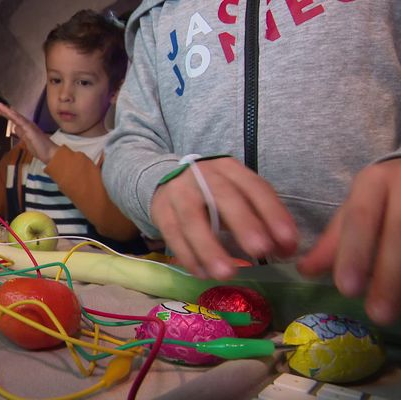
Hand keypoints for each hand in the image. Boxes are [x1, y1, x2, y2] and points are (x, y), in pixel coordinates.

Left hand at [0, 102, 57, 163]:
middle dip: (4, 112)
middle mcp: (27, 124)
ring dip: (7, 111)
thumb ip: (21, 134)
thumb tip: (15, 128)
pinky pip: (20, 121)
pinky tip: (7, 111)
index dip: (6, 115)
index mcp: (26, 128)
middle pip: (14, 117)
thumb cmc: (40, 149)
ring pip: (16, 117)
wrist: (50, 154)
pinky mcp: (30, 128)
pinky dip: (13, 115)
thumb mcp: (27, 141)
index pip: (15, 120)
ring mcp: (29, 126)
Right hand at [150, 157, 297, 279]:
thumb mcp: (237, 195)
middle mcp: (203, 176)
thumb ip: (262, 219)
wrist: (167, 183)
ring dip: (210, 248)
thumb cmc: (211, 194)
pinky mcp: (161, 212)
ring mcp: (178, 193)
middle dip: (243, 224)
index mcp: (230, 169)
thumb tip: (287, 250)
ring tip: (227, 273)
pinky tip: (202, 274)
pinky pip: (173, 236)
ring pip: (192, 219)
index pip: (255, 187)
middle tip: (260, 251)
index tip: (288, 242)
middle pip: (223, 197)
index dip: (272, 213)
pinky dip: (188, 257)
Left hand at [299, 158, 400, 325]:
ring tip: (394, 312)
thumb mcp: (358, 208)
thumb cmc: (385, 196)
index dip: (354, 254)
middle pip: (398, 233)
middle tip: (377, 313)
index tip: (347, 290)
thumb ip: (333, 240)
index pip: (360, 218)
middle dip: (388, 276)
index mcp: (374, 182)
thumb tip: (304, 271)